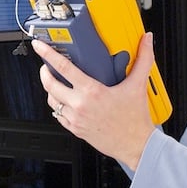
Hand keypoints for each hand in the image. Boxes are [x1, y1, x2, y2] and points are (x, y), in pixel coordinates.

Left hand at [32, 32, 157, 167]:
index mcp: (92, 92)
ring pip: (51, 100)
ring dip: (50, 89)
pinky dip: (57, 105)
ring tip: (55, 82)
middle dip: (44, 72)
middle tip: (46, 65)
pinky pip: (57, 115)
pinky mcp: (75, 129)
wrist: (136, 145)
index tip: (40, 46)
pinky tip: (64, 101)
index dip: (47, 54)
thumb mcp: (138, 85)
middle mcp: (80, 105)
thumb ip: (143, 59)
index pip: (63, 68)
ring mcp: (75, 119)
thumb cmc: (135, 120)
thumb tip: (146, 41)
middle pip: (50, 84)